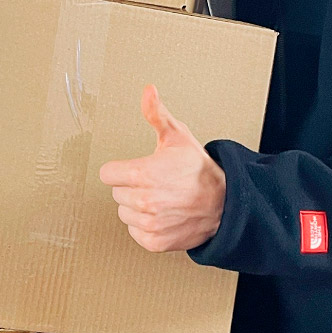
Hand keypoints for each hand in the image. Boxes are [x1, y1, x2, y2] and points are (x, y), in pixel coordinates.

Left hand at [99, 85, 225, 252]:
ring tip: (159, 197)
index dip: (120, 169)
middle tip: (152, 182)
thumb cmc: (198, 170)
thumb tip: (148, 91)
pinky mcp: (154, 241)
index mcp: (142, 174)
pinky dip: (145, 225)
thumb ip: (156, 114)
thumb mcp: (177, 136)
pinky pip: (134, 231)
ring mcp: (149, 223)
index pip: (107, 174)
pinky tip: (161, 214)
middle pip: (116, 192)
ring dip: (136, 206)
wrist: (223, 203)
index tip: (134, 168)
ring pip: (124, 212)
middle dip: (130, 186)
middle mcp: (143, 200)